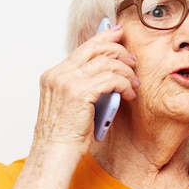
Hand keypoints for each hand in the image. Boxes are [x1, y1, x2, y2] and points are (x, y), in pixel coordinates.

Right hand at [32, 24, 138, 151]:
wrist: (54, 155)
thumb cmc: (64, 136)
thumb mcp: (72, 104)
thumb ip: (83, 85)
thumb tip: (108, 72)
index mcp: (53, 75)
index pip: (82, 48)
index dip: (102, 37)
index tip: (118, 33)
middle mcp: (58, 74)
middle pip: (94, 48)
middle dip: (118, 49)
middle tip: (132, 60)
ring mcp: (67, 82)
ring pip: (106, 63)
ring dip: (125, 71)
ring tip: (134, 83)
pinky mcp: (80, 93)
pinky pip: (111, 79)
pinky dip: (125, 84)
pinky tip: (130, 93)